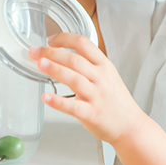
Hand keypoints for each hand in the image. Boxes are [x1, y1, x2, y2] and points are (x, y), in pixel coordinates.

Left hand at [29, 32, 145, 143]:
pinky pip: (73, 107)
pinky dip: (58, 101)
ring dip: (55, 70)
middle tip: (34, 52)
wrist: (130, 125)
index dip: (64, 39)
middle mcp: (100, 78)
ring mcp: (96, 96)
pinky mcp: (91, 114)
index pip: (83, 44)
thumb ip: (90, 64)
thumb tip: (64, 53)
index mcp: (104, 66)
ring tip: (40, 65)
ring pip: (74, 79)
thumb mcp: (108, 75)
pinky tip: (46, 97)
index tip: (50, 40)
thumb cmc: (116, 100)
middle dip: (52, 53)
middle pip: (75, 59)